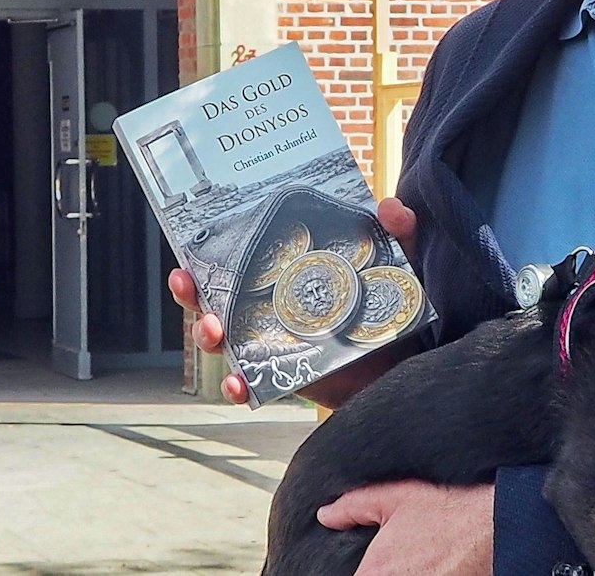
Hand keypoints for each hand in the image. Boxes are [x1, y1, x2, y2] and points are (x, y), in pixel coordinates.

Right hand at [167, 196, 419, 405]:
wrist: (408, 371)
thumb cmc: (394, 311)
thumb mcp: (398, 267)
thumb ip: (399, 235)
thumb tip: (389, 208)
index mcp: (288, 274)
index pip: (241, 257)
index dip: (209, 251)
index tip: (188, 244)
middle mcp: (272, 307)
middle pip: (217, 296)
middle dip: (192, 291)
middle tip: (185, 281)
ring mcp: (275, 343)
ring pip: (224, 338)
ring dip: (207, 332)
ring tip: (213, 329)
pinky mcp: (285, 377)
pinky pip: (250, 385)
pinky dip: (237, 386)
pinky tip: (239, 384)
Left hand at [316, 479, 495, 575]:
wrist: (494, 526)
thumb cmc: (447, 511)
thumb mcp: (393, 498)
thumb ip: (351, 507)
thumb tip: (326, 516)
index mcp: (375, 572)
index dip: (354, 573)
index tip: (368, 565)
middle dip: (377, 572)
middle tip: (396, 559)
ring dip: (402, 573)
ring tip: (413, 562)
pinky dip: (423, 575)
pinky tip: (428, 567)